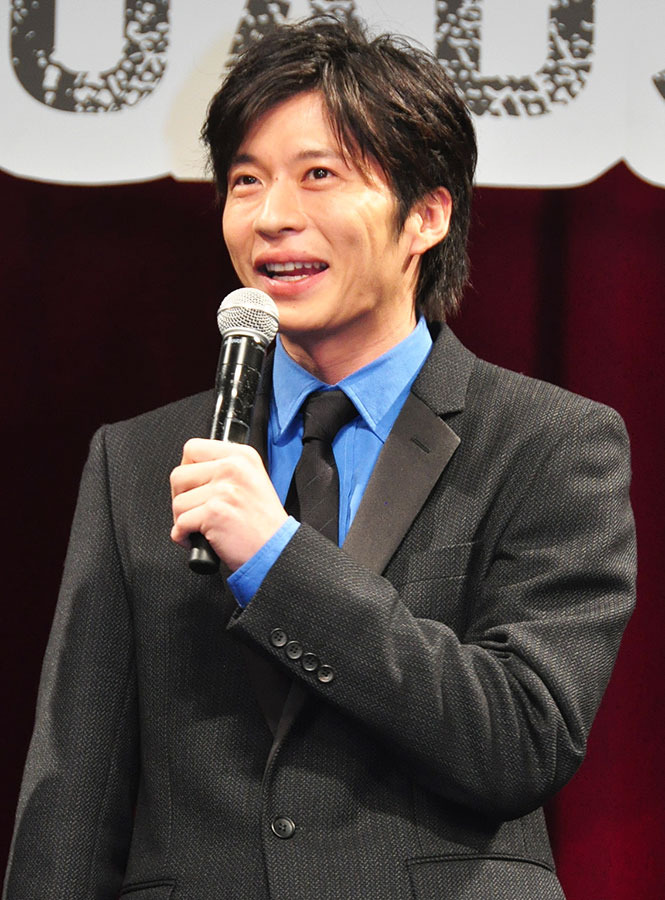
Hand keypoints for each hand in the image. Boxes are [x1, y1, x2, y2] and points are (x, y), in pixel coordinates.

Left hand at [170, 438, 287, 571]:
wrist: (275, 550)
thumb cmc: (263, 522)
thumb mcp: (252, 480)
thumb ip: (224, 468)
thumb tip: (191, 471)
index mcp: (242, 456)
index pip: (193, 448)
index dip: (186, 469)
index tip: (192, 486)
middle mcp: (233, 468)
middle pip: (179, 475)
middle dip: (180, 497)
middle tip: (194, 511)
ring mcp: (224, 490)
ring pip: (178, 502)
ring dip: (182, 520)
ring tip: (200, 527)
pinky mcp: (214, 513)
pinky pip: (180, 524)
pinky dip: (182, 536)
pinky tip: (197, 540)